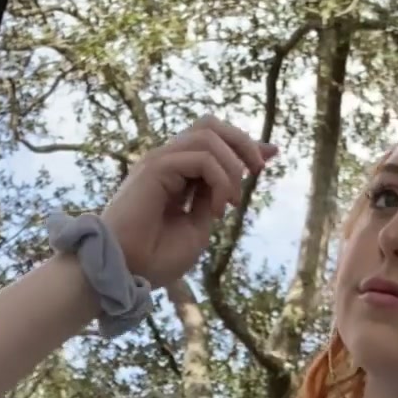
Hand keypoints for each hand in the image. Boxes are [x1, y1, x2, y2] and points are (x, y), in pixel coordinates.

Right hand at [99, 116, 277, 293]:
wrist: (126, 271)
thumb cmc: (155, 258)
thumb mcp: (197, 229)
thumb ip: (212, 202)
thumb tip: (233, 182)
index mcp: (176, 176)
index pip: (212, 144)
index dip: (244, 144)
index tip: (271, 154)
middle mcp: (167, 162)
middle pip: (210, 126)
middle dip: (242, 142)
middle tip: (258, 170)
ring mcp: (161, 161)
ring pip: (209, 135)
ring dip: (231, 167)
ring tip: (230, 203)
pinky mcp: (156, 168)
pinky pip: (201, 157)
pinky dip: (219, 179)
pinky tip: (217, 208)